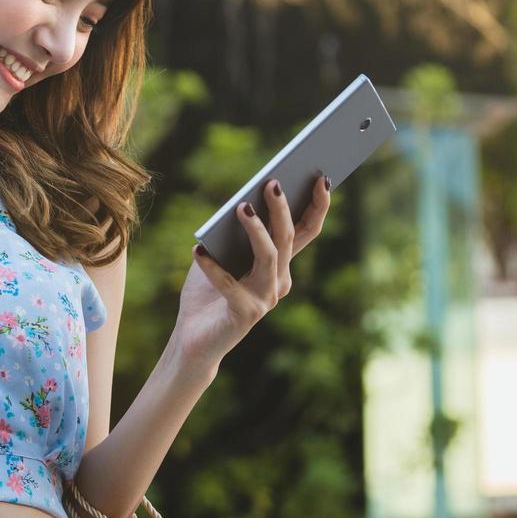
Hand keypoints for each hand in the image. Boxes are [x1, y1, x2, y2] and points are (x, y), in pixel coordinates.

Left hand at [173, 173, 332, 370]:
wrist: (194, 341)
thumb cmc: (206, 292)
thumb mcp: (219, 253)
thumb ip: (231, 232)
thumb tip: (243, 200)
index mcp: (279, 265)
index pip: (305, 230)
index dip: (318, 205)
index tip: (321, 176)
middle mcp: (279, 281)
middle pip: (287, 238)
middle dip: (282, 207)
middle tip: (273, 182)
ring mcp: (265, 298)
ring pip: (269, 256)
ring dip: (257, 230)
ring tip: (242, 206)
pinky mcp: (246, 313)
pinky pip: (229, 283)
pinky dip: (212, 266)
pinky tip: (198, 249)